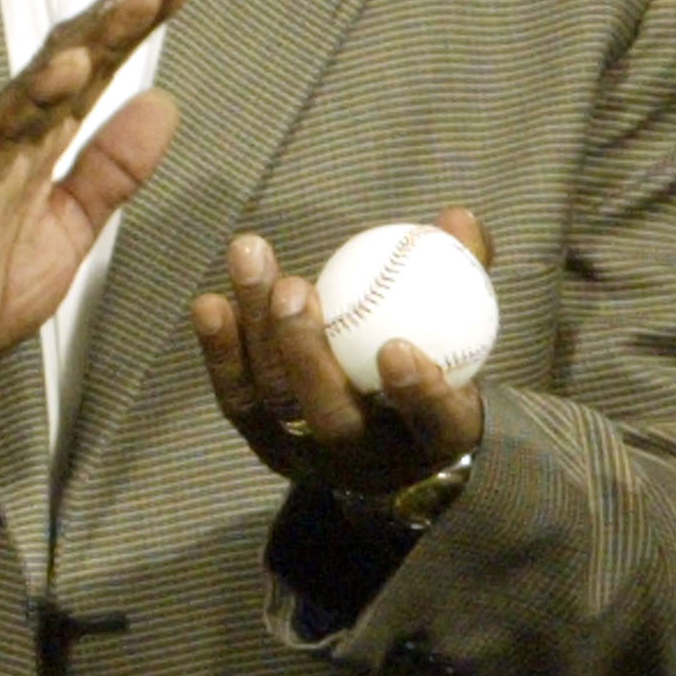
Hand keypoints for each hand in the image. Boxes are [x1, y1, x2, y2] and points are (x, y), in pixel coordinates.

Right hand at [0, 0, 188, 432]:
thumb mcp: (70, 227)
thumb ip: (113, 170)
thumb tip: (163, 103)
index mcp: (40, 139)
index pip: (95, 68)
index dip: (134, 24)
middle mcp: (12, 129)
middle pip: (72, 56)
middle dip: (121, 11)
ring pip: (41, 80)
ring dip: (90, 37)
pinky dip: (33, 96)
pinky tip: (68, 68)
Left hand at [190, 209, 491, 495]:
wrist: (394, 435)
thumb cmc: (437, 358)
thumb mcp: (463, 323)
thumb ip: (463, 271)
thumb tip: (457, 216)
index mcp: (439, 436)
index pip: (437, 422)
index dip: (419, 393)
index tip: (396, 346)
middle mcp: (374, 458)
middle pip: (334, 416)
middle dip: (307, 353)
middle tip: (295, 288)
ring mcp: (315, 456)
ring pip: (278, 401)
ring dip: (257, 332)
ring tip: (251, 261)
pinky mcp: (268, 445)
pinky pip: (240, 400)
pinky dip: (223, 352)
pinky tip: (211, 303)